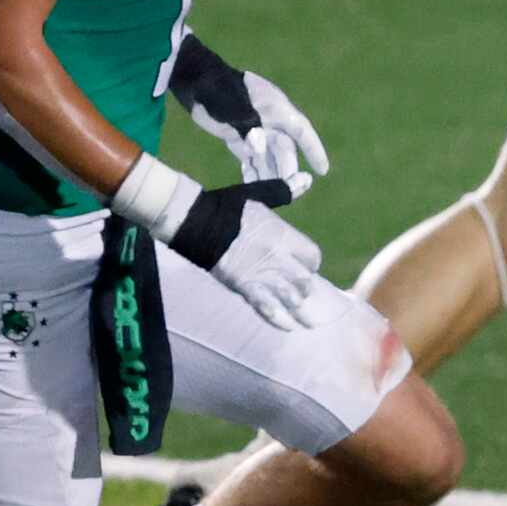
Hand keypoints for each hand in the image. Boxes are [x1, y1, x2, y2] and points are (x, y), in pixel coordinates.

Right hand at [166, 172, 326, 331]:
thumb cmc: (225, 206)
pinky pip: (268, 308)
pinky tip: (289, 326)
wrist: (194, 221)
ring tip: (302, 316)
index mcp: (284, 235)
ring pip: (290, 297)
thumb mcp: (259, 196)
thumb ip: (284, 192)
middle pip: (304, 280)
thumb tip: (306, 179)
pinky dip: (280, 319)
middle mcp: (278, 257)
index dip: (310, 263)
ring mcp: (262, 274)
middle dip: (303, 286)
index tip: (305, 265)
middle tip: (299, 290)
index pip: (312, 256)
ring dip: (296, 305)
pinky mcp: (244, 287)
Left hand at [177, 43, 329, 187]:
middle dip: (285, 169)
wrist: (192, 80)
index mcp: (275, 108)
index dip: (313, 150)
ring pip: (268, 158)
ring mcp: (254, 131)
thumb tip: (260, 148)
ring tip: (267, 194)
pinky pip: (251, 160)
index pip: (301, 130)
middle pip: (284, 150)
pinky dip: (252, 172)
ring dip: (269, 175)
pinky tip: (252, 186)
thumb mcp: (232, 101)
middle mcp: (270, 122)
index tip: (322, 170)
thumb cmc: (216, 86)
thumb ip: (247, 124)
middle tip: (284, 189)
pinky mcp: (237, 139)